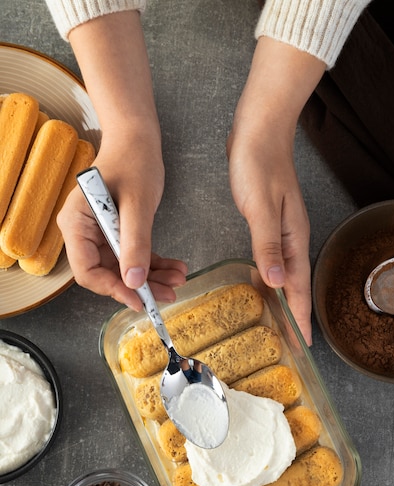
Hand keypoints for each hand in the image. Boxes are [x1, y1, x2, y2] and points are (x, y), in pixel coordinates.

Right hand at [58, 136, 186, 310]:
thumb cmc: (132, 161)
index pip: (87, 271)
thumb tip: (134, 281)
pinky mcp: (114, 232)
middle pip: (107, 273)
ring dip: (151, 277)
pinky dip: (153, 264)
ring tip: (177, 280)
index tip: (140, 299)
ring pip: (123, 268)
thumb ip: (135, 244)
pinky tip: (174, 267)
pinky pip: (132, 256)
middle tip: (168, 294)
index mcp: (76, 223)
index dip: (113, 289)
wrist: (136, 139)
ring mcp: (98, 233)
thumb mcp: (137, 205)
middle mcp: (83, 231)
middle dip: (139, 286)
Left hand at [228, 38, 325, 344]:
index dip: (299, 316)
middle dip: (292, 314)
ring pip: (283, 273)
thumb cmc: (259, 165)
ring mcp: (281, 230)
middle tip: (289, 340)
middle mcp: (291, 238)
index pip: (298, 286)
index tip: (303, 342)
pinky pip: (272, 259)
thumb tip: (277, 282)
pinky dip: (268, 276)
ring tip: (276, 321)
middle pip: (294, 284)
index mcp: (293, 239)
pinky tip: (261, 283)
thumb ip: (268, 246)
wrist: (259, 131)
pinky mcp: (269, 223)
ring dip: (281, 297)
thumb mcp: (261, 208)